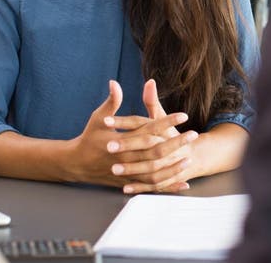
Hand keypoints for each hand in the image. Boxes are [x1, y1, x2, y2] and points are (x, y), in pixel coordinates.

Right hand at [63, 80, 190, 186]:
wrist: (76, 164)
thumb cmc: (89, 138)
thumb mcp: (98, 118)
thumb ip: (111, 102)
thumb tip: (115, 83)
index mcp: (121, 140)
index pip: (148, 129)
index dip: (166, 121)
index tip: (183, 115)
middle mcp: (125, 158)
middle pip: (155, 151)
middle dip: (176, 142)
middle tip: (194, 134)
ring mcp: (127, 173)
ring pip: (155, 172)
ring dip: (174, 165)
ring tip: (190, 158)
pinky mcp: (128, 183)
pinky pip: (151, 187)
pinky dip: (168, 186)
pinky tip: (183, 183)